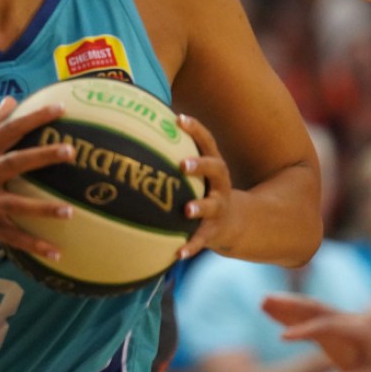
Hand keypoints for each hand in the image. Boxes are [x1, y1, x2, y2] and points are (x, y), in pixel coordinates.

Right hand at [0, 98, 74, 259]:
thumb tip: (12, 99)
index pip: (9, 129)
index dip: (34, 118)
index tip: (60, 108)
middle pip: (15, 162)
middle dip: (42, 156)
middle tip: (71, 151)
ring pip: (17, 204)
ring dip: (43, 209)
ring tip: (70, 211)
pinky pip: (13, 236)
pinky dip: (33, 245)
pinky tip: (57, 252)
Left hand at [175, 114, 234, 259]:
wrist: (234, 222)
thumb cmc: (203, 189)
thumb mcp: (197, 172)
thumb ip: (174, 155)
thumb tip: (136, 131)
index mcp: (214, 165)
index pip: (207, 142)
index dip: (195, 129)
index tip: (178, 118)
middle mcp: (220, 184)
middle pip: (215, 168)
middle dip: (200, 165)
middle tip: (182, 164)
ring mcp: (219, 207)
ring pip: (212, 206)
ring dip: (200, 207)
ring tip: (186, 210)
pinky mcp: (214, 231)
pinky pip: (202, 240)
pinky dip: (191, 246)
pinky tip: (177, 253)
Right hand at [263, 292, 370, 371]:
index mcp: (358, 334)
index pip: (325, 328)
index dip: (304, 331)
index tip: (282, 338)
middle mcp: (349, 326)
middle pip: (315, 310)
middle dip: (289, 305)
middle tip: (264, 300)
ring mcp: (343, 330)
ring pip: (312, 313)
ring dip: (289, 307)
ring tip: (264, 302)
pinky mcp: (338, 337)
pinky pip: (313, 324)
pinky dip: (295, 319)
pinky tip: (279, 318)